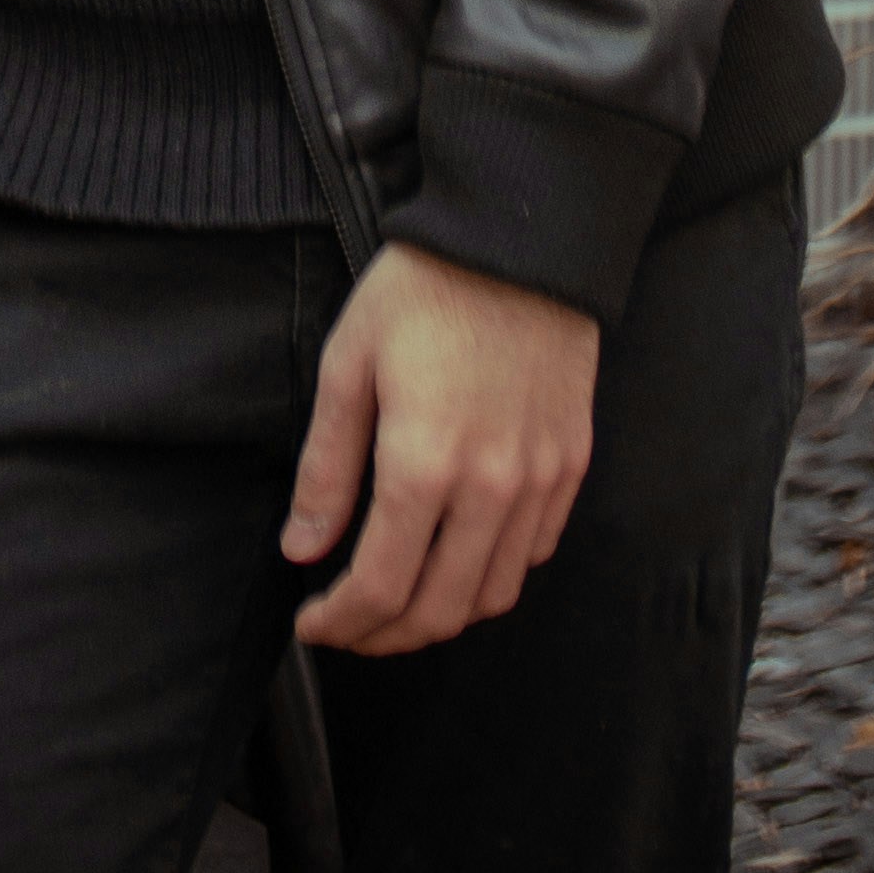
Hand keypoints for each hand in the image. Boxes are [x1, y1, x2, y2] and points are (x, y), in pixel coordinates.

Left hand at [282, 242, 598, 655]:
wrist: (517, 235)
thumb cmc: (425, 288)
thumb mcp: (349, 363)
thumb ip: (326, 469)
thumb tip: (302, 550)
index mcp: (424, 464)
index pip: (378, 587)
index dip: (339, 623)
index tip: (312, 623)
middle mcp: (490, 489)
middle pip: (438, 611)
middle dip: (384, 637)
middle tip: (349, 629)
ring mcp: (540, 481)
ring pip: (493, 595)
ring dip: (440, 617)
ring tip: (400, 604)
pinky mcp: (571, 463)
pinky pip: (535, 552)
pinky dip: (493, 575)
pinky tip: (459, 558)